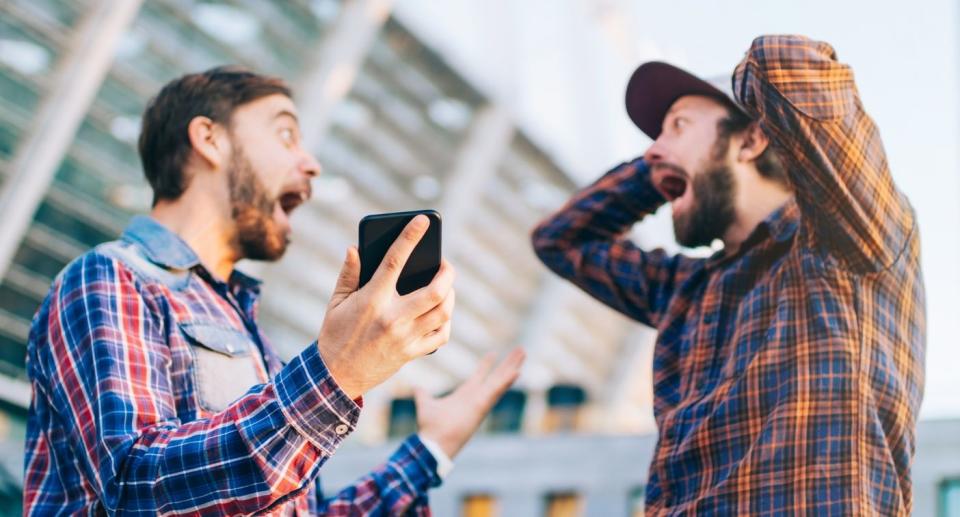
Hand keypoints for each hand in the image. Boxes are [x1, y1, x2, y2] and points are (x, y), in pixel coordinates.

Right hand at [316, 215, 455, 398]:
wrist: (336, 377)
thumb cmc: (335, 334)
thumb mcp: (336, 302)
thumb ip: (348, 274)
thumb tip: (355, 247)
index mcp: (372, 300)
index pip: (394, 260)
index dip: (410, 237)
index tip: (423, 220)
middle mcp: (393, 318)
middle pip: (435, 290)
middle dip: (447, 272)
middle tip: (445, 264)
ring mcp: (406, 338)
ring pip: (443, 311)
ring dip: (450, 295)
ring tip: (445, 286)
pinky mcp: (412, 353)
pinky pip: (441, 335)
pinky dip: (447, 321)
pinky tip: (441, 312)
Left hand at [416, 348, 525, 458]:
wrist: (433, 443)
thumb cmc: (431, 428)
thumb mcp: (425, 404)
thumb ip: (422, 394)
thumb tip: (416, 388)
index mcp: (465, 394)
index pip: (479, 376)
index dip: (487, 364)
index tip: (494, 352)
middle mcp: (476, 397)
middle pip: (496, 376)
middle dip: (508, 363)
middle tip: (520, 350)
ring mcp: (481, 402)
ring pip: (500, 381)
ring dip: (512, 367)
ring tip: (523, 353)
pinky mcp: (482, 407)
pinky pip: (496, 392)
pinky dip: (506, 382)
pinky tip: (517, 372)